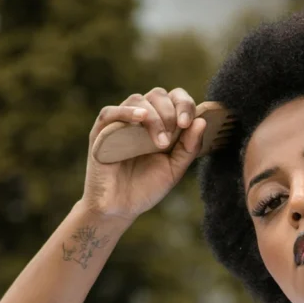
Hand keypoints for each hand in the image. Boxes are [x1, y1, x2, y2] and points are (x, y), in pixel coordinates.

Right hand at [81, 87, 206, 220]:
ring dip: (154, 117)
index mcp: (161, 124)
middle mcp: (141, 119)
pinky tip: (141, 118)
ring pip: (137, 100)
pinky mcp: (101, 132)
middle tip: (173, 137)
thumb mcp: (174, 169)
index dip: (184, 104)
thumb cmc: (146, 187)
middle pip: (157, 95)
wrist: (121, 208)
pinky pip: (110, 112)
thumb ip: (189, 148)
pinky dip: (127, 112)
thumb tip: (202, 122)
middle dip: (170, 111)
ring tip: (161, 142)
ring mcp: (121, 123)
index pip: (174, 99)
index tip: (188, 123)